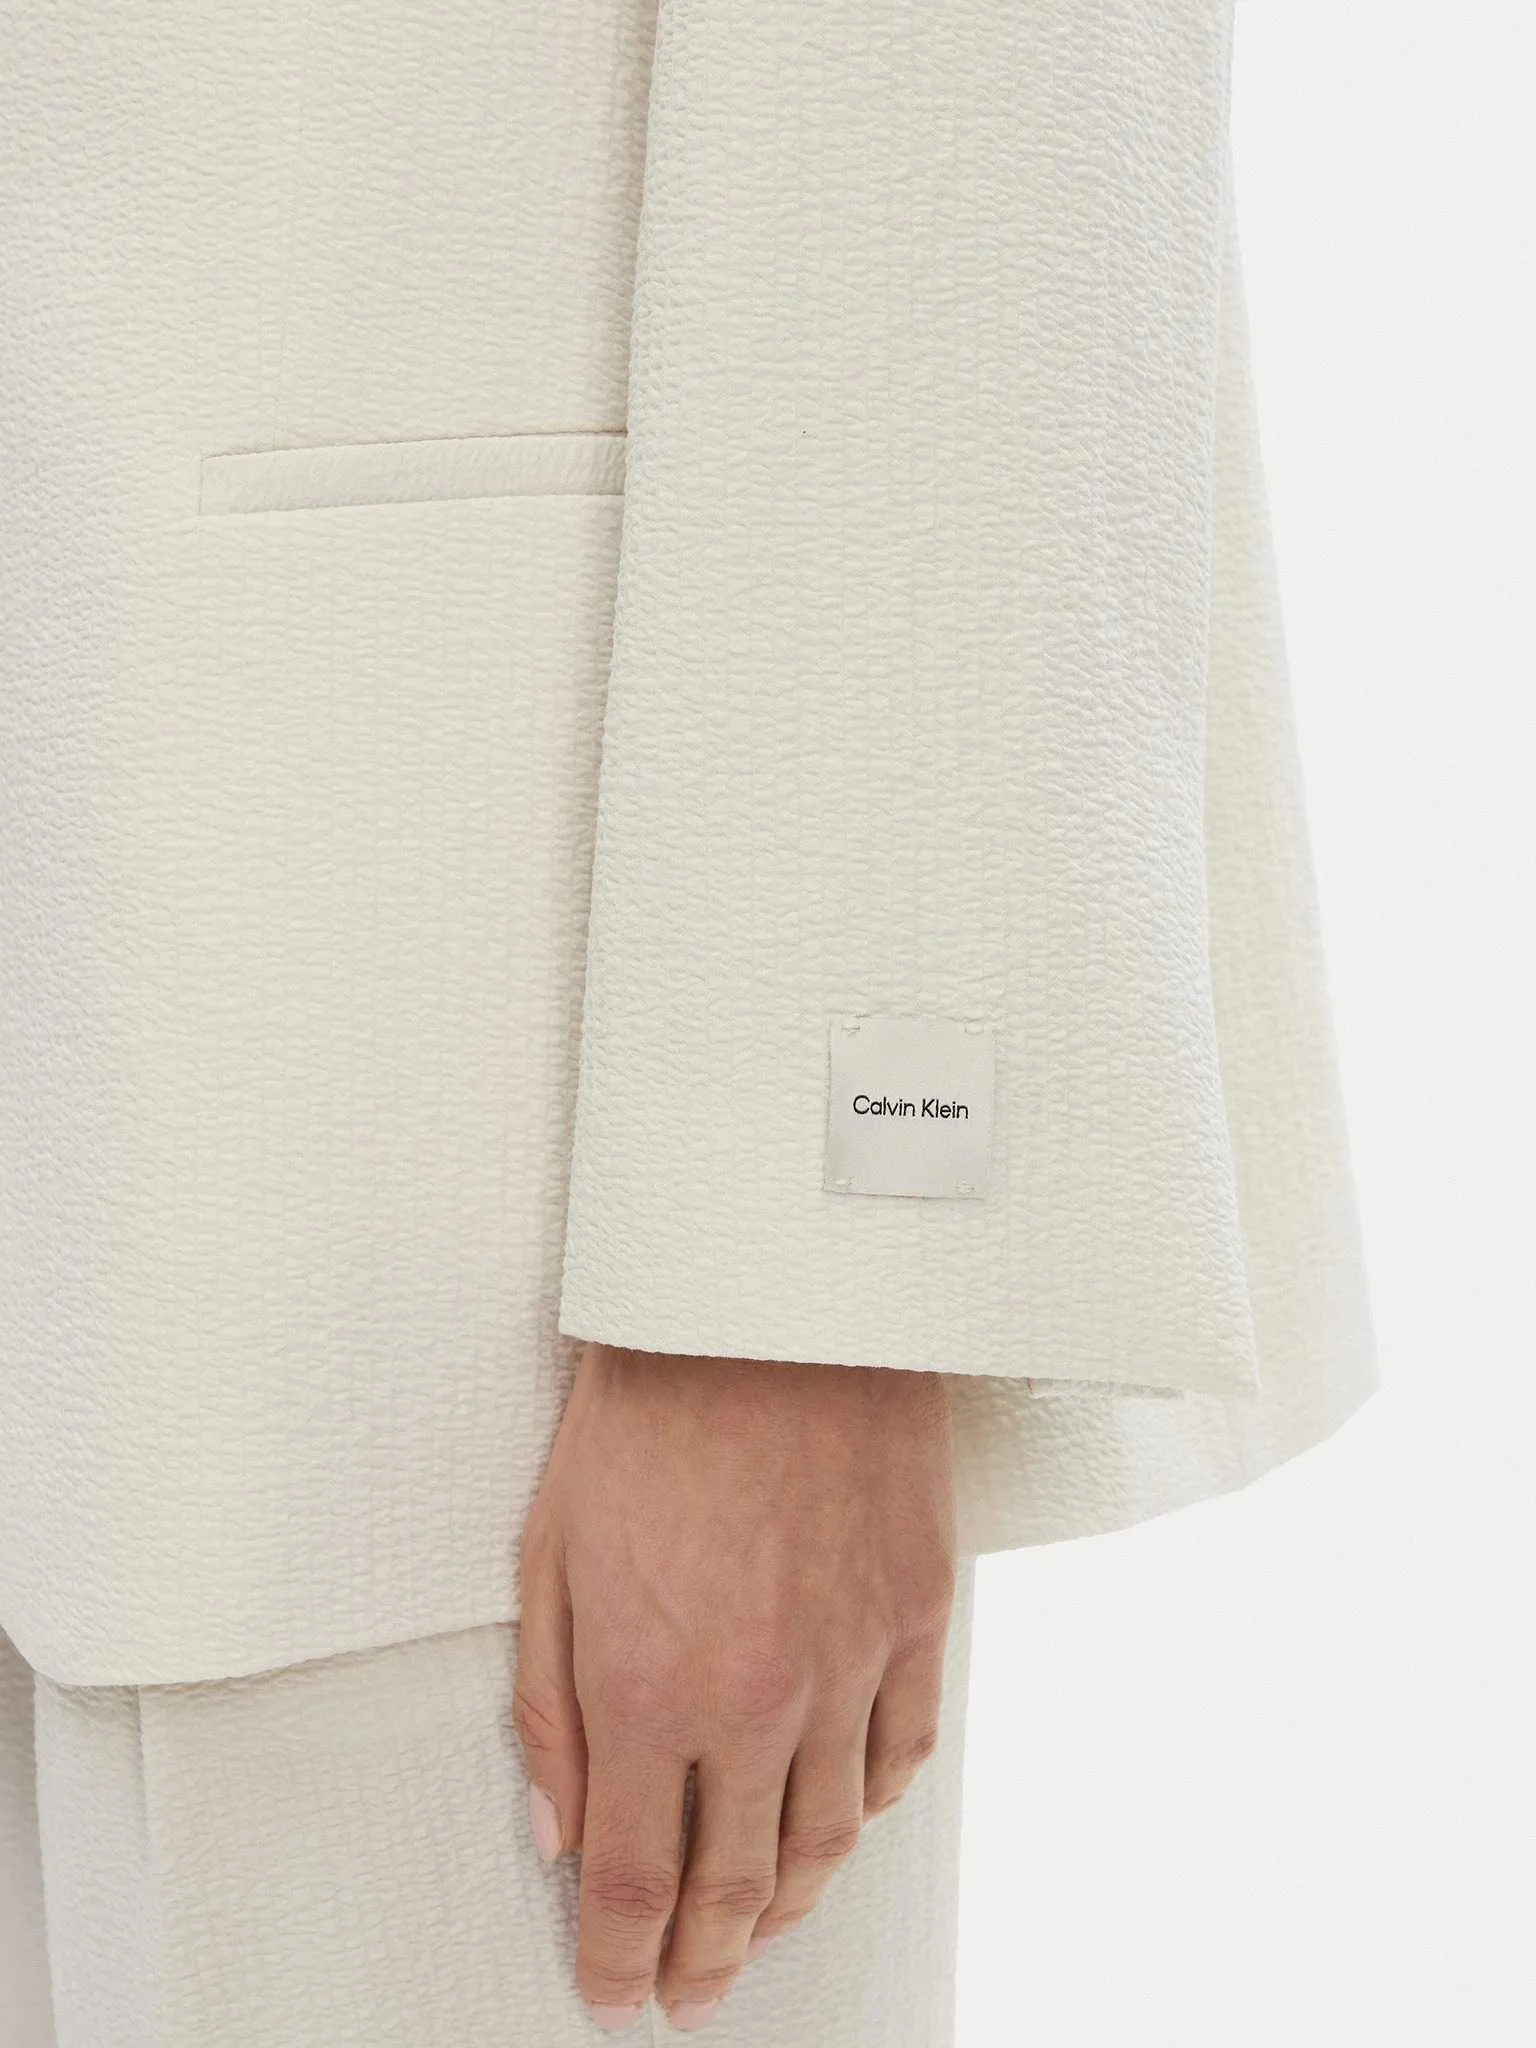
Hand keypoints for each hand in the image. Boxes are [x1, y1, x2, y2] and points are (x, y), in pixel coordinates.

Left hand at [513, 1341, 956, 2031]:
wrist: (765, 1301)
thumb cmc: (646, 1410)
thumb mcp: (549, 1554)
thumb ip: (551, 1710)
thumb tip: (558, 1833)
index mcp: (649, 1688)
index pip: (635, 1877)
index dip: (622, 1956)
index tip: (615, 1992)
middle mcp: (757, 1698)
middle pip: (740, 1881)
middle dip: (707, 1958)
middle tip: (690, 1992)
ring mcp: (849, 1660)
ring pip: (831, 1836)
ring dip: (794, 1905)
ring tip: (763, 1932)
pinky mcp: (915, 1611)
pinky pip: (904, 1750)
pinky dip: (872, 1809)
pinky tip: (846, 1824)